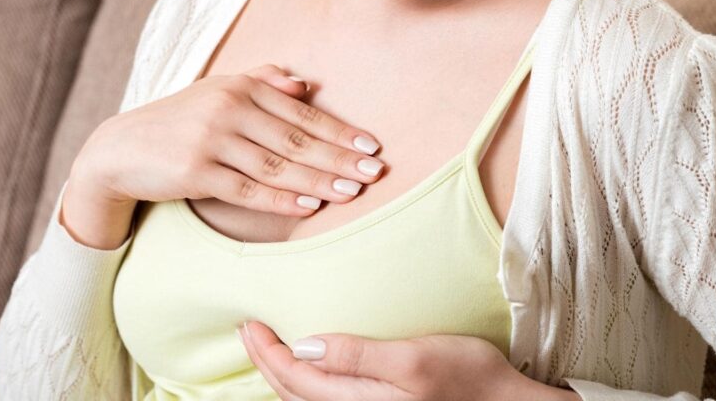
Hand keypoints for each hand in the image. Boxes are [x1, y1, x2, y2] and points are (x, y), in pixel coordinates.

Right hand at [69, 63, 387, 222]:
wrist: (121, 149)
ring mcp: (211, 141)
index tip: (371, 147)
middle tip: (374, 173)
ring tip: (351, 193)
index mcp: (240, 88)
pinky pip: (247, 190)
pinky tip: (309, 207)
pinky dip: (281, 200)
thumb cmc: (179, 121)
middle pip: (296, 139)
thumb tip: (305, 84)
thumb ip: (262, 82)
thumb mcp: (217, 91)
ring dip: (318, 181)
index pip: (302, 112)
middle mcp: (229, 109)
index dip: (340, 131)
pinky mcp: (196, 172)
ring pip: (277, 165)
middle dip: (339, 158)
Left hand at [236, 320, 579, 400]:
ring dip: (280, 375)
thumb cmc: (468, 377)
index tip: (248, 323)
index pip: (292, 378)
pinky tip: (307, 371)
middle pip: (292, 393)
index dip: (265, 351)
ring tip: (266, 349)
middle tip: (247, 330)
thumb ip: (354, 355)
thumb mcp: (412, 357)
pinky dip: (303, 385)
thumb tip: (302, 347)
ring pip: (305, 400)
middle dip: (265, 362)